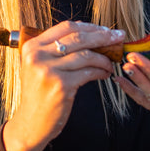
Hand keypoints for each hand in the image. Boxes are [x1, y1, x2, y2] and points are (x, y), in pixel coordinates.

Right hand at [1, 21, 122, 150]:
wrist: (30, 123)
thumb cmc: (40, 93)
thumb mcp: (40, 66)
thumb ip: (57, 49)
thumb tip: (90, 32)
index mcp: (32, 47)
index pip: (66, 27)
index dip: (89, 26)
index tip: (105, 30)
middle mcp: (38, 56)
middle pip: (78, 37)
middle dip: (103, 36)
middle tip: (119, 37)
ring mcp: (48, 70)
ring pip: (86, 55)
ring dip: (104, 58)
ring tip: (111, 63)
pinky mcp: (61, 85)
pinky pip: (89, 72)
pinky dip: (101, 71)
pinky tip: (106, 73)